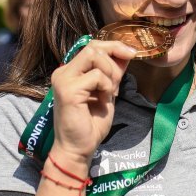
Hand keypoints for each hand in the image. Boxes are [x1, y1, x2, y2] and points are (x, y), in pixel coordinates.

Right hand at [51, 40, 135, 162]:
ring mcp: (63, 80)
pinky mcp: (68, 90)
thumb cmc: (91, 125)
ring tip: (109, 92)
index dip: (113, 46)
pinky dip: (105, 86)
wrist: (78, 149)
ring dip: (109, 73)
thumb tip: (125, 54)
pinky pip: (95, 75)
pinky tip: (103, 99)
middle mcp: (63, 72)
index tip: (131, 54)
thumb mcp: (107, 92)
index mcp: (71, 72)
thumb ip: (112, 73)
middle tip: (118, 81)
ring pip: (93, 56)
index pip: (92, 46)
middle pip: (92, 46)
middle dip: (114, 58)